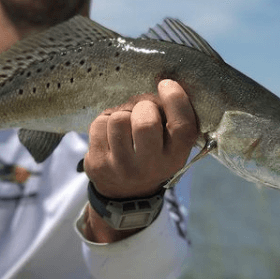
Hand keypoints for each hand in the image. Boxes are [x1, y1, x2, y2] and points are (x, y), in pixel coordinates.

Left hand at [84, 79, 197, 198]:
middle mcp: (150, 166)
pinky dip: (104, 122)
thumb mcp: (171, 144)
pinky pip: (99, 124)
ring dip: (122, 114)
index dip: (175, 99)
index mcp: (175, 157)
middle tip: (142, 112)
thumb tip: (162, 85)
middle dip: (143, 107)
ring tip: (125, 126)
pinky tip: (109, 136)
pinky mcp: (97, 164)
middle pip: (145, 121)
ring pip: (119, 118)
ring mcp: (121, 167)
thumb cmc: (152, 155)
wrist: (125, 193)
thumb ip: (172, 118)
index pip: (181, 126)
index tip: (166, 84)